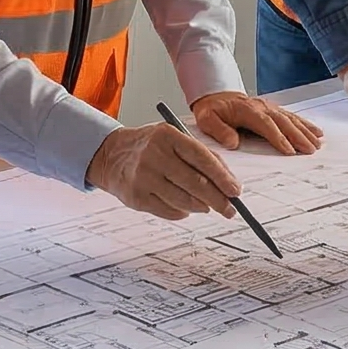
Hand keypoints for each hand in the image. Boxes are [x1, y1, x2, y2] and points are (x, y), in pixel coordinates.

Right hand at [87, 122, 240, 219]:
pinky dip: (183, 212)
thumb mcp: (173, 139)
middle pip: (195, 183)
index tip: (236, 191)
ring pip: (184, 201)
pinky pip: (169, 211)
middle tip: (230, 209)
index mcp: (167, 136)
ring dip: (201, 207)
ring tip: (206, 206)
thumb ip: (201, 156)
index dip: (222, 177)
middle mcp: (154, 155)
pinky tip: (185, 208)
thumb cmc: (151, 147)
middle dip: (218, 200)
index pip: (202, 158)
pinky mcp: (136, 197)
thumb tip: (228, 182)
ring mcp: (144, 177)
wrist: (111, 155)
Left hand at [188, 90, 323, 155]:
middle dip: (298, 136)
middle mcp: (262, 107)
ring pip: (290, 119)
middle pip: (283, 122)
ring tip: (317, 143)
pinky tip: (316, 132)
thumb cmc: (213, 109)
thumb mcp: (207, 119)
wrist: (216, 95)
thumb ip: (219, 130)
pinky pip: (292, 117)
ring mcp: (269, 107)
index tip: (289, 150)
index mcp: (247, 111)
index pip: (266, 125)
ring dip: (305, 131)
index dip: (278, 138)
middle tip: (310, 150)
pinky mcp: (273, 109)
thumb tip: (233, 142)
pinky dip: (305, 124)